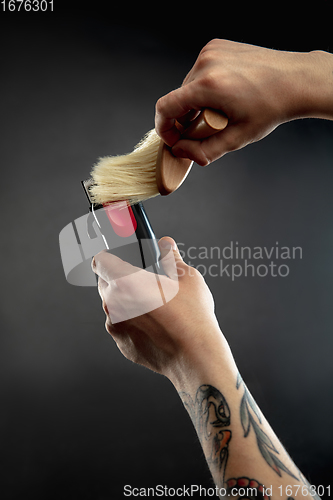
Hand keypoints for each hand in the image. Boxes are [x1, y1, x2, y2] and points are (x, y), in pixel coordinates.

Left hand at [92, 237, 232, 389]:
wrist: (195, 355)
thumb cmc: (192, 315)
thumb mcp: (187, 277)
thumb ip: (170, 258)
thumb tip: (166, 244)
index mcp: (125, 282)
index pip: (100, 262)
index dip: (107, 257)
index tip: (115, 259)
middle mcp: (113, 304)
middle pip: (105, 284)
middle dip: (118, 280)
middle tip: (142, 282)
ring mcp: (116, 326)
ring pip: (113, 306)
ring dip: (126, 302)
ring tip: (153, 306)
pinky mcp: (122, 344)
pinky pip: (122, 326)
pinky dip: (132, 323)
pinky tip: (155, 325)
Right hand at [155, 39, 331, 165]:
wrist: (295, 81)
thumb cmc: (272, 107)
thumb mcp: (237, 138)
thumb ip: (204, 150)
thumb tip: (182, 152)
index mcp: (209, 86)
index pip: (165, 107)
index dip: (163, 128)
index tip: (172, 139)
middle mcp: (206, 63)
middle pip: (178, 98)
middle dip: (186, 117)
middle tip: (208, 127)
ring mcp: (211, 51)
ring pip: (188, 85)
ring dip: (196, 101)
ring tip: (220, 109)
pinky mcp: (217, 46)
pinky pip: (199, 72)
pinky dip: (205, 86)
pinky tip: (224, 93)